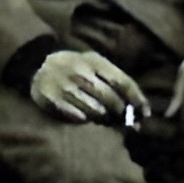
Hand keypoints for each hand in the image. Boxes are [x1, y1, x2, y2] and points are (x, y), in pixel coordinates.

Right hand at [30, 49, 148, 125]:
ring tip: (104, 118)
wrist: (38, 64)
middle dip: (121, 112)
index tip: (145, 113)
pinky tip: (86, 118)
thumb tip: (136, 107)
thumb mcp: (94, 64)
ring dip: (104, 118)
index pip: (123, 82)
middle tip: (124, 120)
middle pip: (110, 98)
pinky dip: (85, 119)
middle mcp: (82, 73)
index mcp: (96, 62)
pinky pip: (76, 116)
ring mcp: (66, 86)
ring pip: (95, 110)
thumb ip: (114, 80)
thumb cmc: (75, 67)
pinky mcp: (52, 99)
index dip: (137, 99)